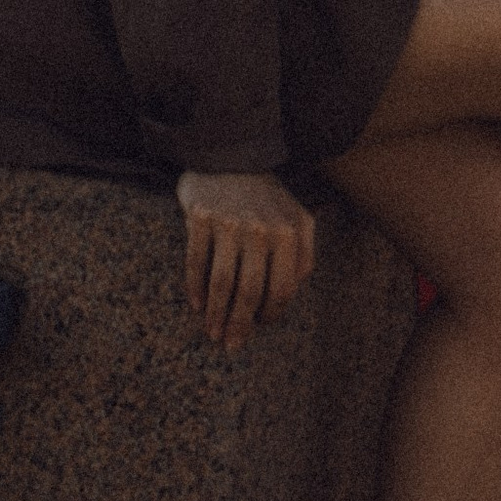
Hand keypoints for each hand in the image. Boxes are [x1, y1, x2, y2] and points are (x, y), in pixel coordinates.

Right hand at [175, 171, 315, 353]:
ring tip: (213, 333)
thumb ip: (304, 252)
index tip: (259, 328)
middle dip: (241, 324)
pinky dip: (195, 287)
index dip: (271, 314)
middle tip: (231, 345)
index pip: (282, 288)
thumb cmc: (265, 195)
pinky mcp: (201, 218)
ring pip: (223, 282)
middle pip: (251, 291)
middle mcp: (261, 230)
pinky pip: (196, 262)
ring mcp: (229, 224)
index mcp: (289, 233)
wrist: (229, 154)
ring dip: (217, 314)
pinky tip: (197, 306)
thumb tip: (295, 288)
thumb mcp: (296, 217)